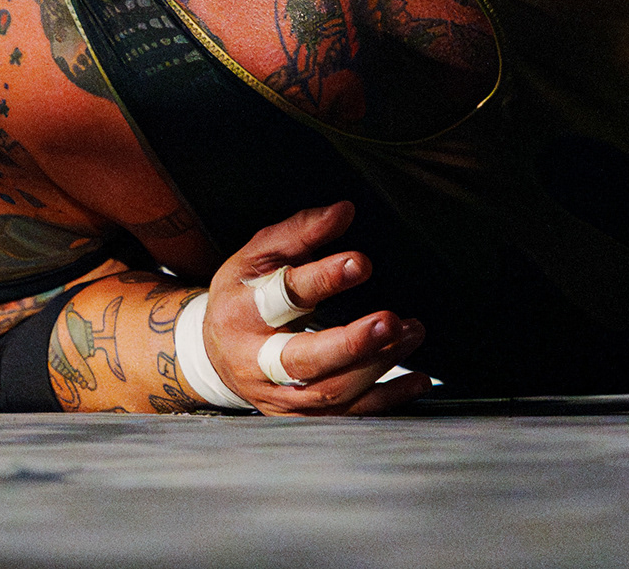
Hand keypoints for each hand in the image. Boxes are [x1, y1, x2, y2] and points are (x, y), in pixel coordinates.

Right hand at [204, 202, 428, 415]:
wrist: (213, 355)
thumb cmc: (243, 296)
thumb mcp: (258, 255)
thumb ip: (300, 232)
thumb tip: (344, 212)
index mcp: (242, 310)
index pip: (283, 295)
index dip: (323, 279)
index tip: (360, 263)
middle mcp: (255, 359)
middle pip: (303, 361)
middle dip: (351, 343)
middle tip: (390, 321)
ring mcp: (277, 395)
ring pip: (331, 391)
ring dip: (377, 364)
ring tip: (410, 332)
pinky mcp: (298, 416)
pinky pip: (347, 416)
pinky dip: (386, 399)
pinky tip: (416, 380)